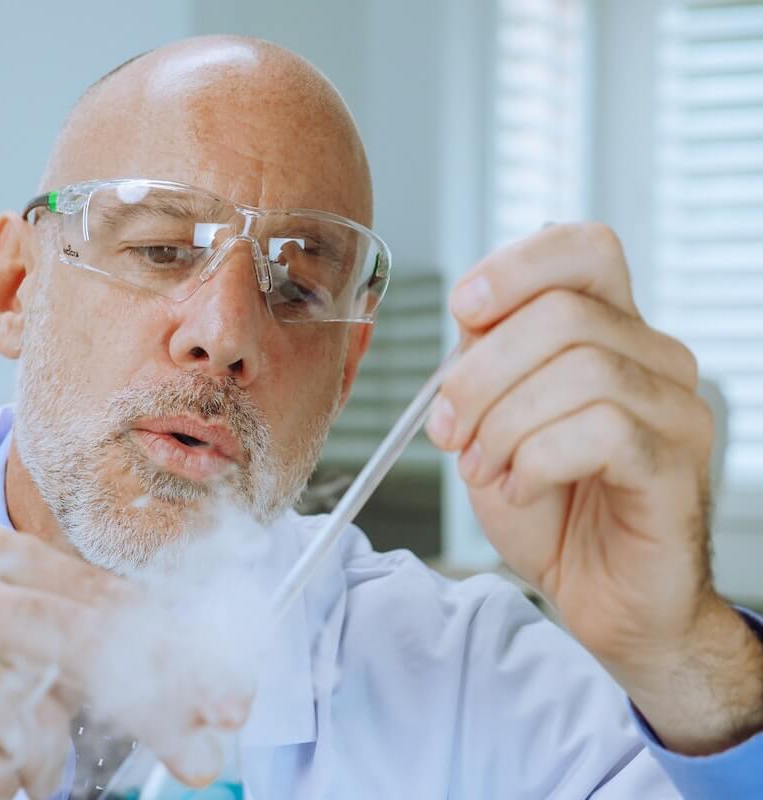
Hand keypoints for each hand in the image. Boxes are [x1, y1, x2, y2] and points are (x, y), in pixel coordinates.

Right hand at [0, 525, 240, 798]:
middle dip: (158, 707)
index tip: (228, 702)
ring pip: (40, 727)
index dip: (180, 653)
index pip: (107, 598)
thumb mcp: (23, 645)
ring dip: (42, 759)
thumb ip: (103, 654)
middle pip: (87, 645)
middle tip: (201, 756)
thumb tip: (207, 696)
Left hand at [428, 223, 762, 753]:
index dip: (515, 267)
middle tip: (451, 431)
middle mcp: (654, 357)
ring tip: (485, 468)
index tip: (461, 311)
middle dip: (481, 373)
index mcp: (611, 331)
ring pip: (580, 370)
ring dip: (504, 424)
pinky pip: (602, 430)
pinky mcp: (675, 465)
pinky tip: (522, 488)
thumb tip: (470, 323)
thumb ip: (487, 362)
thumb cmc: (551, 506)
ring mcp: (675, 409)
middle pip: (562, 313)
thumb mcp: (495, 420)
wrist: (597, 593)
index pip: (584, 248)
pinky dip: (538, 460)